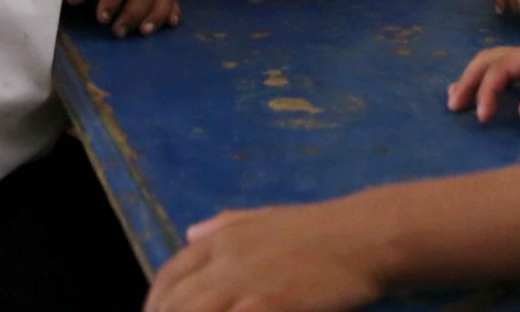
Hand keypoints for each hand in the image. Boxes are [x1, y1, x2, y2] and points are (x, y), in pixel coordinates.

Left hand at [147, 200, 385, 311]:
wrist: (363, 237)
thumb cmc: (319, 229)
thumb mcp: (266, 217)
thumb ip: (226, 225)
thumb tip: (190, 232)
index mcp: (223, 237)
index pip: (169, 274)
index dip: (155, 302)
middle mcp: (226, 259)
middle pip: (174, 302)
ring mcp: (245, 284)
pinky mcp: (267, 305)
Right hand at [447, 40, 519, 123]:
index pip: (500, 68)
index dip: (485, 90)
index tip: (482, 117)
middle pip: (490, 60)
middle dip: (469, 79)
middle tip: (453, 104)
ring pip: (498, 66)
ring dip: (476, 79)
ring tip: (457, 97)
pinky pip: (510, 78)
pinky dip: (492, 85)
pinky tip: (489, 98)